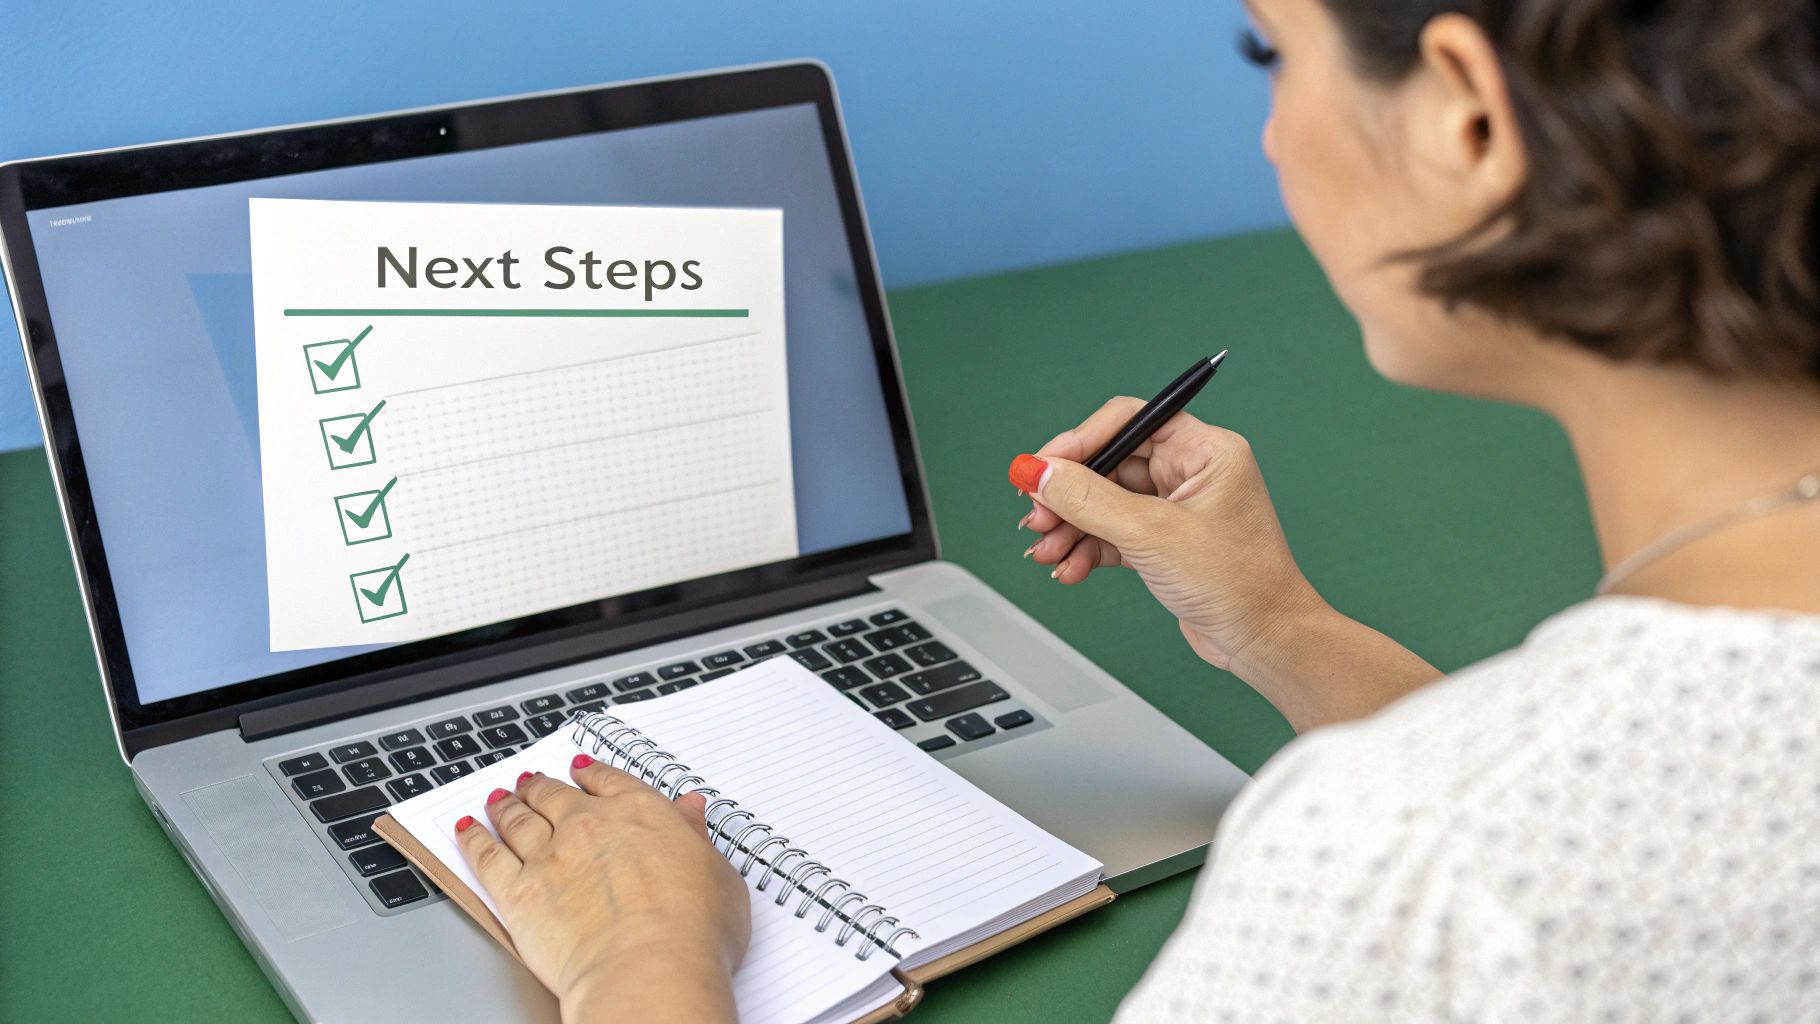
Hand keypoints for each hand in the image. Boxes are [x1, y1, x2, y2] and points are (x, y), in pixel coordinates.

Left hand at [455, 757, 750, 1023]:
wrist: (649, 969)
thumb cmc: (693, 931)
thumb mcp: (718, 876)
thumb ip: (697, 839)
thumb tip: (692, 812)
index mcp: (641, 813)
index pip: (609, 782)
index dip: (592, 775)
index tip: (581, 772)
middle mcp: (590, 825)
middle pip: (556, 796)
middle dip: (541, 786)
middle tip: (532, 781)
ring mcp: (550, 856)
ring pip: (518, 818)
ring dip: (506, 805)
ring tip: (497, 799)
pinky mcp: (518, 892)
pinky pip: (487, 855)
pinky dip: (474, 838)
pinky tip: (468, 829)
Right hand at [1011, 397, 1440, 730]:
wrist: (1264, 642)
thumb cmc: (1236, 583)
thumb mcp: (1151, 535)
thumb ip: (1087, 499)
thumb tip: (1037, 472)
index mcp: (1205, 451)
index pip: (1130, 421)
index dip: (1080, 441)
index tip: (1041, 468)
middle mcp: (1192, 473)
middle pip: (1110, 464)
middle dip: (1068, 494)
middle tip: (1035, 516)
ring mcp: (1178, 510)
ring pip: (1106, 503)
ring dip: (1070, 527)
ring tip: (1046, 552)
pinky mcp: (1166, 544)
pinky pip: (1113, 534)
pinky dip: (1087, 549)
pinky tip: (1068, 569)